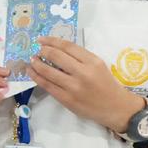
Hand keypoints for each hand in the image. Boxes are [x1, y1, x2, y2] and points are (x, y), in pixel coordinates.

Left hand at [30, 36, 145, 132]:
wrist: (116, 107)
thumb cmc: (107, 84)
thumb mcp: (99, 66)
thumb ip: (80, 58)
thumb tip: (56, 49)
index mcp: (93, 62)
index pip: (68, 47)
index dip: (51, 41)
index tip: (41, 40)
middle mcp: (83, 73)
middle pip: (56, 56)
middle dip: (43, 51)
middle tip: (37, 51)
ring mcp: (73, 87)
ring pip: (48, 71)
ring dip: (36, 64)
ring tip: (32, 60)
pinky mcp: (66, 99)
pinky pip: (47, 85)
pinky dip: (36, 77)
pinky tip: (32, 72)